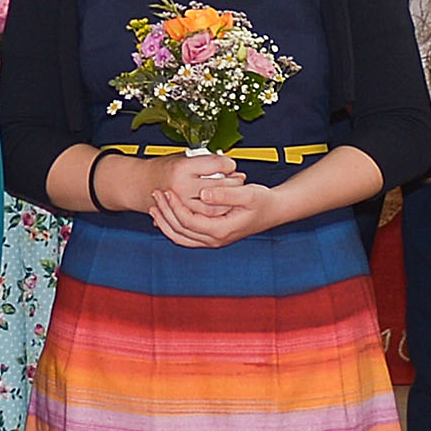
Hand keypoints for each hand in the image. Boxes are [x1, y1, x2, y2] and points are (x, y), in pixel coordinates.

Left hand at [144, 154, 263, 249]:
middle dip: (165, 213)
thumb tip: (204, 194)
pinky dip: (173, 227)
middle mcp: (215, 240)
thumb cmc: (263, 200)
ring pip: (180, 237)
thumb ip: (225, 193)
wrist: (275, 209)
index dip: (174, 206)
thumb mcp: (248, 193)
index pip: (188, 221)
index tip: (168, 190)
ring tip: (155, 206)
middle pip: (180, 231)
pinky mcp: (212, 236)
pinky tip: (167, 215)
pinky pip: (186, 237)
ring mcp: (213, 240)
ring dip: (165, 222)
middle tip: (156, 194)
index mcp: (221, 230)